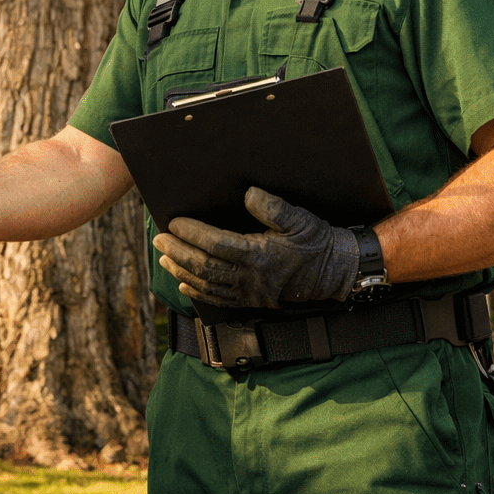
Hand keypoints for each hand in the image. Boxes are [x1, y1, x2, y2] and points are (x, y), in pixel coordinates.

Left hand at [152, 187, 358, 307]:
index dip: (191, 232)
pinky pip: (219, 300)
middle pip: (204, 266)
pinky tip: (184, 284)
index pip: (216, 243)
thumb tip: (249, 193)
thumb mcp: (299, 219)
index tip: (174, 221)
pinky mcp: (253, 300)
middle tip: (158, 239)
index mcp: (259, 255)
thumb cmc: (316, 242)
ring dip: (182, 271)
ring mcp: (250, 292)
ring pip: (207, 285)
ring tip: (164, 258)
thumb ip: (273, 207)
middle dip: (177, 252)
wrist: (335, 272)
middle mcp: (251, 277)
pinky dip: (198, 292)